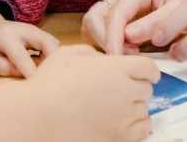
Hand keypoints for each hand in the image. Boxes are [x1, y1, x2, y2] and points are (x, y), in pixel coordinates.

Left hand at [0, 4, 58, 77]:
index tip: (37, 88)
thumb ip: (2, 67)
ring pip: (55, 44)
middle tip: (50, 83)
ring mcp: (35, 30)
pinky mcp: (41, 34)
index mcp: (6, 37)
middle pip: (48, 44)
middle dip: (53, 64)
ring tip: (49, 78)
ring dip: (56, 61)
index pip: (22, 56)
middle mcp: (25, 30)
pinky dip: (54, 58)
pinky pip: (54, 46)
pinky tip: (48, 70)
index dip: (31, 73)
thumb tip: (24, 75)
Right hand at [30, 45, 159, 141]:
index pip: (149, 68)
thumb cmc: (48, 85)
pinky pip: (142, 130)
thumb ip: (93, 53)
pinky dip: (135, 126)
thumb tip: (105, 60)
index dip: (146, 70)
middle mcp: (126, 91)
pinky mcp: (120, 138)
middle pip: (147, 89)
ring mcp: (125, 117)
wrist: (36, 118)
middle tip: (119, 91)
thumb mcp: (68, 54)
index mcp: (116, 68)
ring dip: (134, 107)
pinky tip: (119, 123)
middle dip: (136, 88)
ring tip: (114, 108)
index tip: (140, 74)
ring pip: (144, 110)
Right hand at [81, 0, 186, 54]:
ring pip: (91, 27)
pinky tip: (124, 56)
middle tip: (123, 60)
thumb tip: (128, 35)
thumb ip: (156, 24)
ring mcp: (115, 9)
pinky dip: (104, 48)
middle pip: (95, 18)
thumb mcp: (181, 16)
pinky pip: (96, 36)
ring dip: (102, 45)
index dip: (113, 37)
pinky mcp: (113, 24)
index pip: (115, 13)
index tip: (117, 57)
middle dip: (104, 41)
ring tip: (126, 57)